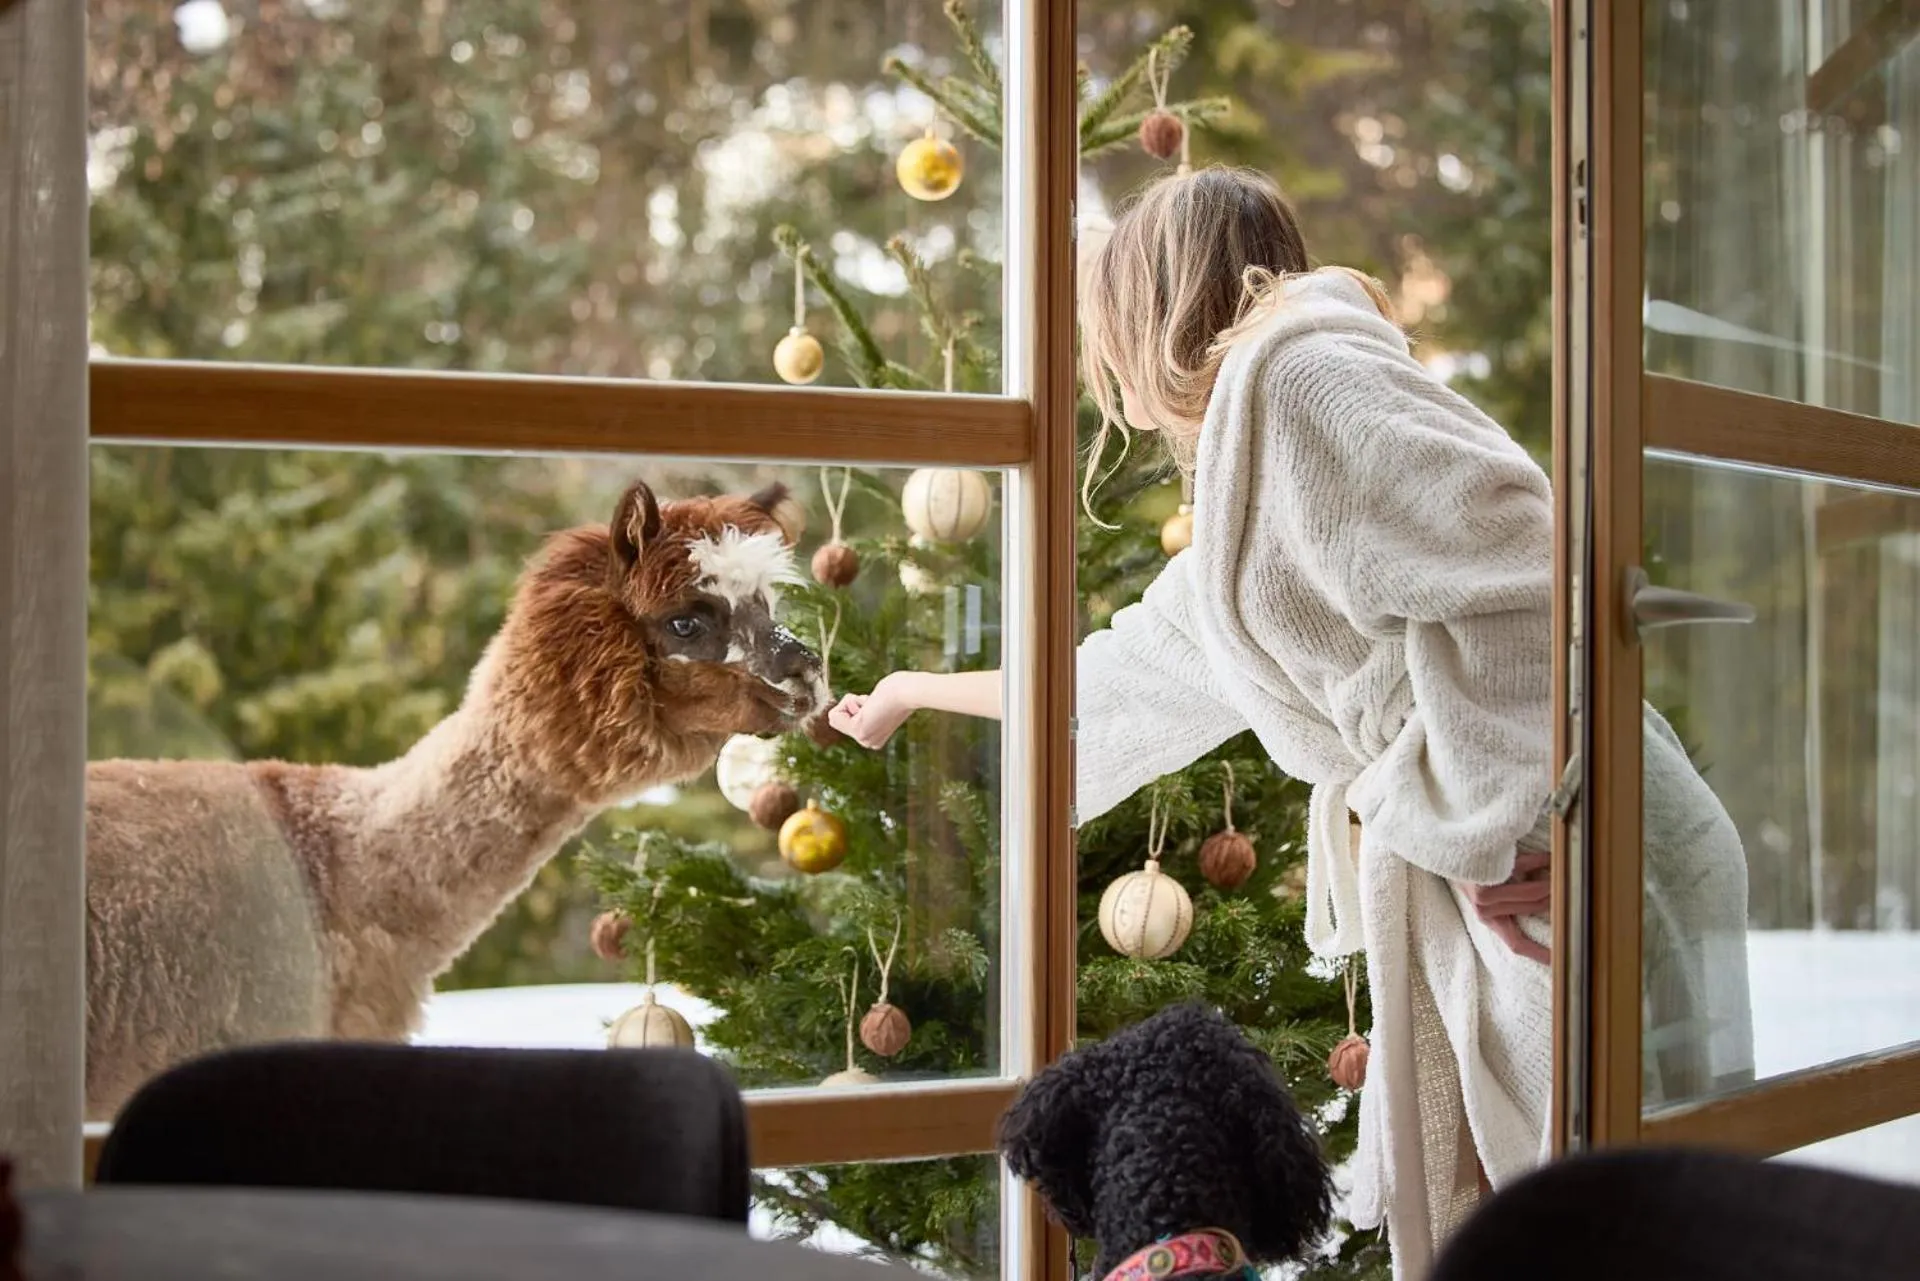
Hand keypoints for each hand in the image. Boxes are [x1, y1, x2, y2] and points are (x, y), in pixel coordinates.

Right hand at [827, 673, 920, 749]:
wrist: (909, 692)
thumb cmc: (901, 688)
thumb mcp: (881, 699)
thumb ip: (873, 706)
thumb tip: (872, 702)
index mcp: (875, 737)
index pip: (848, 719)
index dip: (858, 704)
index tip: (878, 703)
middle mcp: (869, 742)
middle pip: (840, 719)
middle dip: (854, 703)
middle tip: (877, 703)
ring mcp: (864, 739)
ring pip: (836, 716)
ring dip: (853, 702)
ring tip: (874, 703)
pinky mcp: (859, 731)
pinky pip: (834, 714)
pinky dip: (848, 702)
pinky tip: (869, 704)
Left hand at [1459, 850, 1550, 964]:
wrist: (1450, 856)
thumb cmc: (1477, 877)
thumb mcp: (1493, 898)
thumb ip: (1518, 906)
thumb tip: (1552, 907)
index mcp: (1490, 919)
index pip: (1517, 942)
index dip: (1538, 952)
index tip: (1558, 960)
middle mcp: (1486, 910)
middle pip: (1534, 907)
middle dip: (1554, 899)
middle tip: (1568, 890)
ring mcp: (1485, 893)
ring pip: (1532, 892)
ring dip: (1550, 882)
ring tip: (1561, 875)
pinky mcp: (1488, 871)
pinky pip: (1523, 866)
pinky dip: (1540, 861)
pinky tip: (1550, 859)